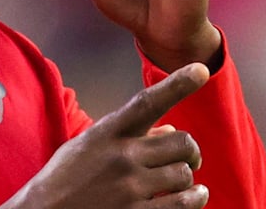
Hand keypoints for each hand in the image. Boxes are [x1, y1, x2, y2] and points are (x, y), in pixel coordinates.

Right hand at [1, 64, 210, 207]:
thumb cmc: (64, 178)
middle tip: (188, 158)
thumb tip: (170, 130)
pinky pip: (183, 204)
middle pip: (182, 142)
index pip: (147, 102)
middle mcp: (122, 156)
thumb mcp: (88, 146)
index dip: (177, 84)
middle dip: (190, 151)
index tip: (201, 69)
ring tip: (185, 182)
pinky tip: (195, 196)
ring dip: (188, 179)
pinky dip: (195, 199)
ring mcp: (131, 187)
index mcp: (108, 133)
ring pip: (184, 174)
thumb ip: (127, 136)